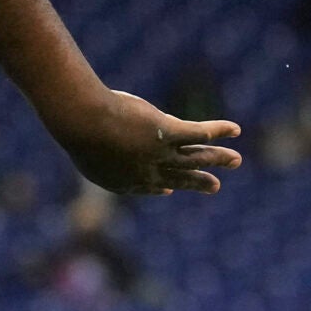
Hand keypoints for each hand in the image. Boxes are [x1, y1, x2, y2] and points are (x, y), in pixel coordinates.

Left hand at [53, 89, 241, 195]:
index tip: (169, 190)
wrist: (82, 121)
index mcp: (122, 180)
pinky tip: (234, 129)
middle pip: (178, 177)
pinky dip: (219, 131)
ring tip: (236, 160)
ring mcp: (158, 153)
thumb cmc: (75, 129)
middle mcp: (145, 172)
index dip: (161, 188)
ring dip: (217, 159)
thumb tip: (87, 137)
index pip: (147, 187)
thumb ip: (94, 147)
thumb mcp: (83, 144)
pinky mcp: (167, 133)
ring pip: (196, 158)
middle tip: (214, 186)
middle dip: (197, 182)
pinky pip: (199, 132)